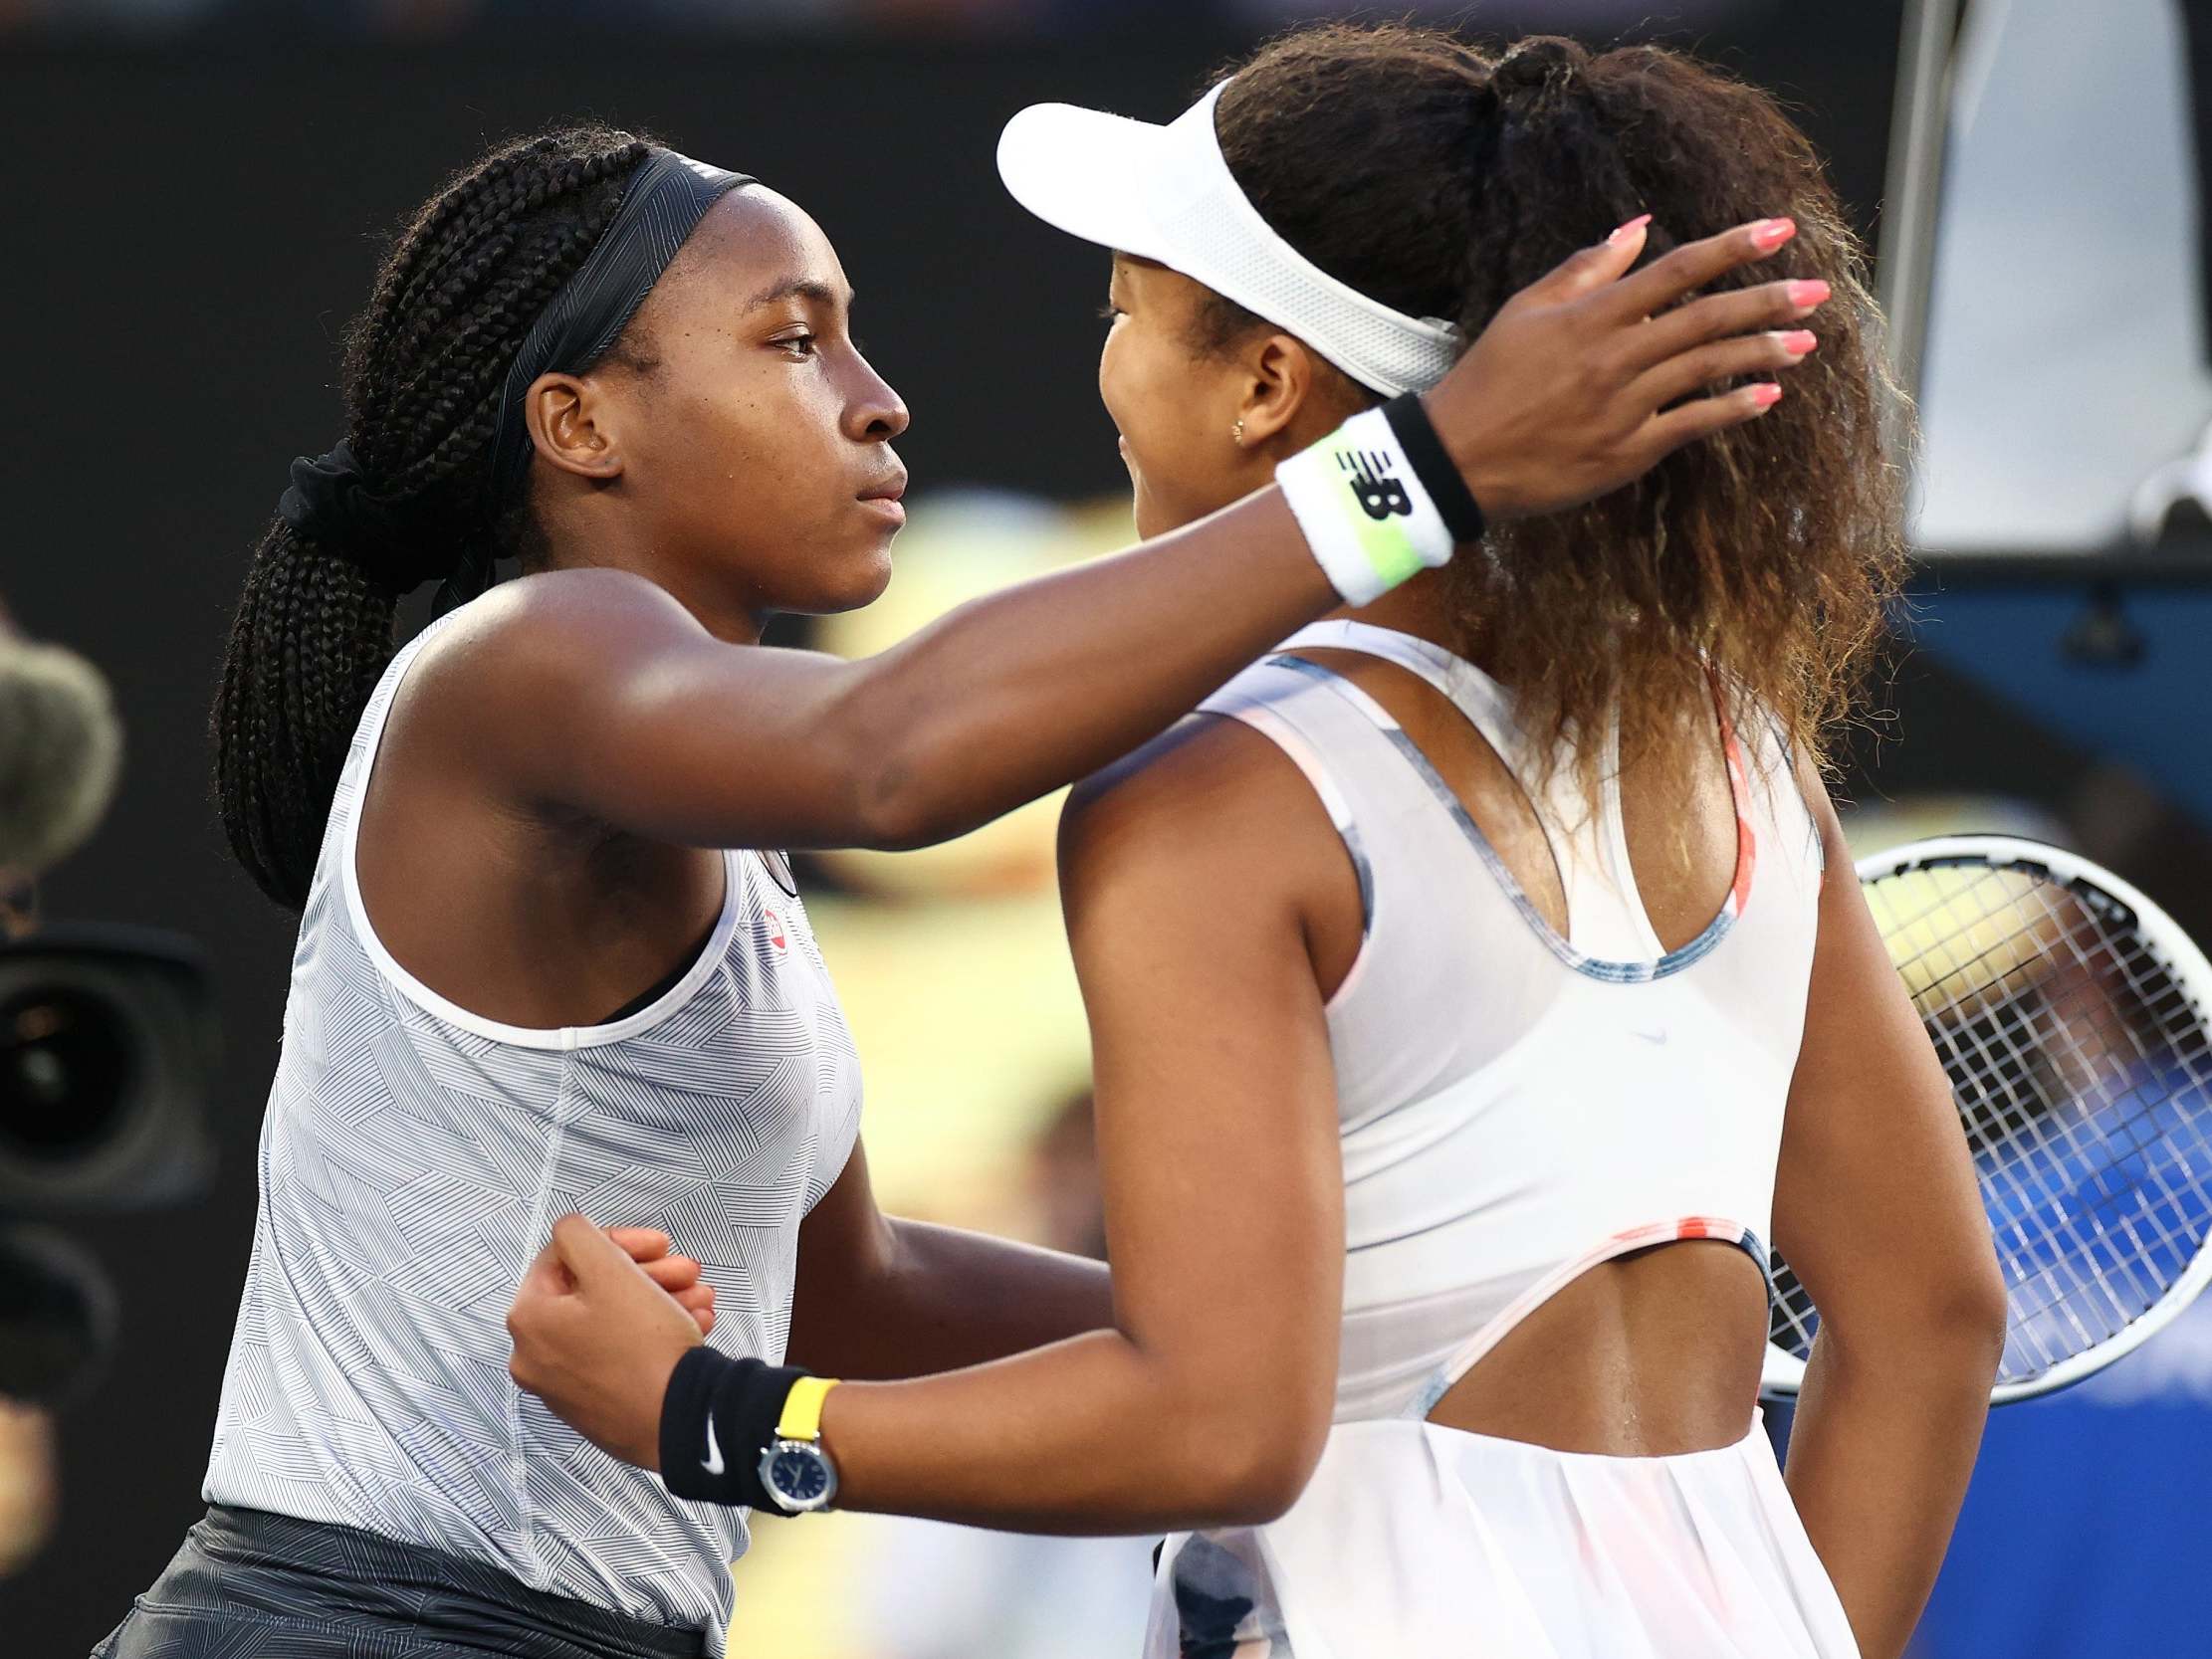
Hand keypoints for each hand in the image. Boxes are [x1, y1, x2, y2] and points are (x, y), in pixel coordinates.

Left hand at [507, 1214, 707, 1469]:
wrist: (679, 1421)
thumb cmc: (643, 1347)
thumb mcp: (610, 1271)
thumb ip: (579, 1234)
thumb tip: (569, 1230)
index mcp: (528, 1319)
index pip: (566, 1256)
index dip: (619, 1241)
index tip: (658, 1244)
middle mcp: (536, 1356)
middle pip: (592, 1291)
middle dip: (647, 1274)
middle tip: (685, 1271)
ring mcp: (564, 1386)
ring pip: (613, 1322)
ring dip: (659, 1300)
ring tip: (700, 1299)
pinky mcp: (595, 1406)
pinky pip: (620, 1354)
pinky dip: (654, 1333)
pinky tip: (693, 1324)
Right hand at [1429, 216, 1827, 517]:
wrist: (1456, 459)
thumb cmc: (1487, 381)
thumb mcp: (1525, 311)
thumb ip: (1586, 269)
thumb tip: (1639, 228)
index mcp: (1591, 316)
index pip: (1676, 270)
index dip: (1733, 248)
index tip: (1780, 230)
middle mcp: (1614, 356)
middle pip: (1707, 318)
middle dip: (1768, 300)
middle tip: (1817, 290)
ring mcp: (1623, 406)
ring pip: (1707, 369)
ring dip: (1762, 352)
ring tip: (1805, 341)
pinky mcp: (1625, 452)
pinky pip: (1691, 426)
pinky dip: (1732, 409)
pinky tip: (1767, 397)